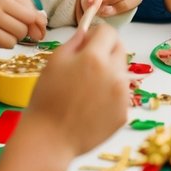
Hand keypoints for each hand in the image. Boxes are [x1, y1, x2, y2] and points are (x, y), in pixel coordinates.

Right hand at [0, 0, 46, 47]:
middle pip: (25, 25)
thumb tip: (42, 27)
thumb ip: (26, 7)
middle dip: (26, 29)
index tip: (32, 25)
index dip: (35, 22)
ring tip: (8, 31)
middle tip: (17, 27)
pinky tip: (1, 37)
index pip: (30, 12)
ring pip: (17, 35)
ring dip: (17, 37)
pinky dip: (8, 43)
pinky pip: (6, 43)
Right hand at [25, 22, 129, 157]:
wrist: (49, 139)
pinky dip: (110, 95)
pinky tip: (91, 105)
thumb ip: (75, 42)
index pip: (109, 32)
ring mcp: (122, 95)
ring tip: (87, 88)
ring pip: (121, 72)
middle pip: (120, 49)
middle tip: (87, 65)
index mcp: (95, 58)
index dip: (96, 34)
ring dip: (109, 73)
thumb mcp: (54, 62)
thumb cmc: (46, 99)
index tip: (87, 43)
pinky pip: (121, 94)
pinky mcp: (124, 112)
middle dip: (106, 51)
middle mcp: (114, 74)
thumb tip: (88, 32)